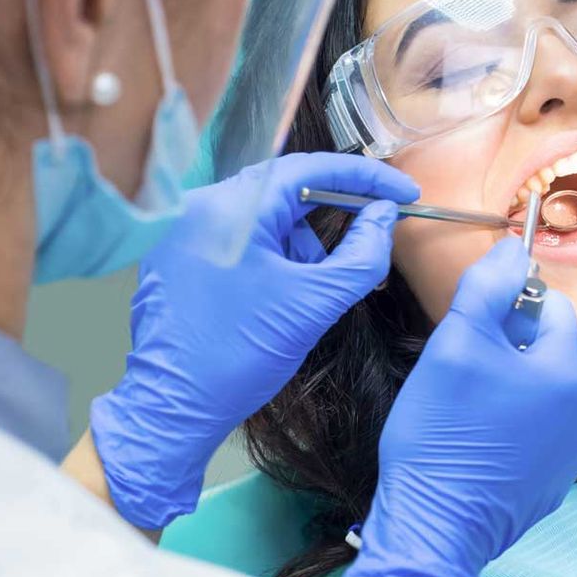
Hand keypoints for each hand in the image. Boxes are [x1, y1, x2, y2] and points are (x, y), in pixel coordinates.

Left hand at [90, 152, 419, 529]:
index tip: (404, 192)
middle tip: (371, 233)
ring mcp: (183, 232)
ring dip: (299, 244)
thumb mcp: (315, 304)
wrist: (173, 408)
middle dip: (334, 214)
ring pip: (263, 217)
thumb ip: (362, 255)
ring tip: (309, 293)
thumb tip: (384, 216)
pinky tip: (276, 299)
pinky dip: (270, 257)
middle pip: (286, 188)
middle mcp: (202, 208)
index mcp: (233, 208)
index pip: (311, 167)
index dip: (365, 177)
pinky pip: (238, 238)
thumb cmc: (239, 355)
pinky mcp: (176, 259)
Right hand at [336, 238, 576, 576]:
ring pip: (540, 390)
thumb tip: (514, 249)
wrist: (434, 529)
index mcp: (569, 375)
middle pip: (547, 350)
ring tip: (463, 408)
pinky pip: (537, 430)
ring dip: (506, 386)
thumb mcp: (456, 344)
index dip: (509, 305)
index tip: (471, 326)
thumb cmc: (442, 435)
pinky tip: (474, 441)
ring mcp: (574, 452)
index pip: (552, 307)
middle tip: (460, 371)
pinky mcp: (554, 482)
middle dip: (505, 348)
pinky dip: (509, 425)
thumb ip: (488, 288)